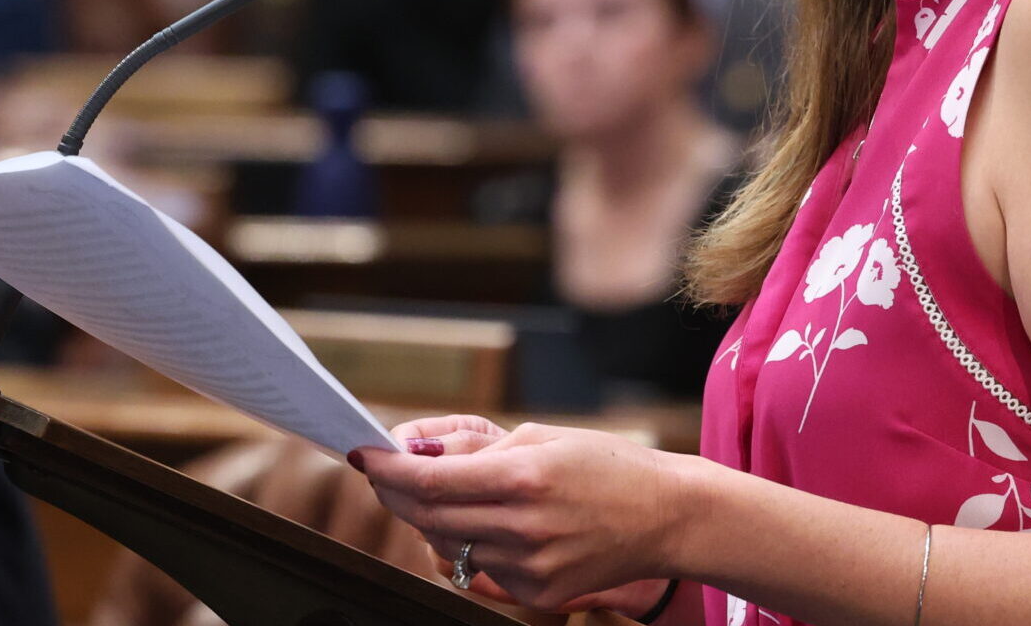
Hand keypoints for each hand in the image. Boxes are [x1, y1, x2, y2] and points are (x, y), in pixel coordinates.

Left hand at [354, 422, 690, 612]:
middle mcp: (523, 527)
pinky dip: (474, 544)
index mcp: (523, 477)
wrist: (666, 516)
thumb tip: (417, 450)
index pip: (431, 479)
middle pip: (428, 516)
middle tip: (385, 472)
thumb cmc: (605, 465)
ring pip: (451, 545)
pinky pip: (483, 569)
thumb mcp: (540, 436)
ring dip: (433, 518)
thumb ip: (476, 447)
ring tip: (448, 493)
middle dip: (397, 491)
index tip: (365, 453)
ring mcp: (531, 566)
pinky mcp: (539, 593)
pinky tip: (494, 524)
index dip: (388, 468)